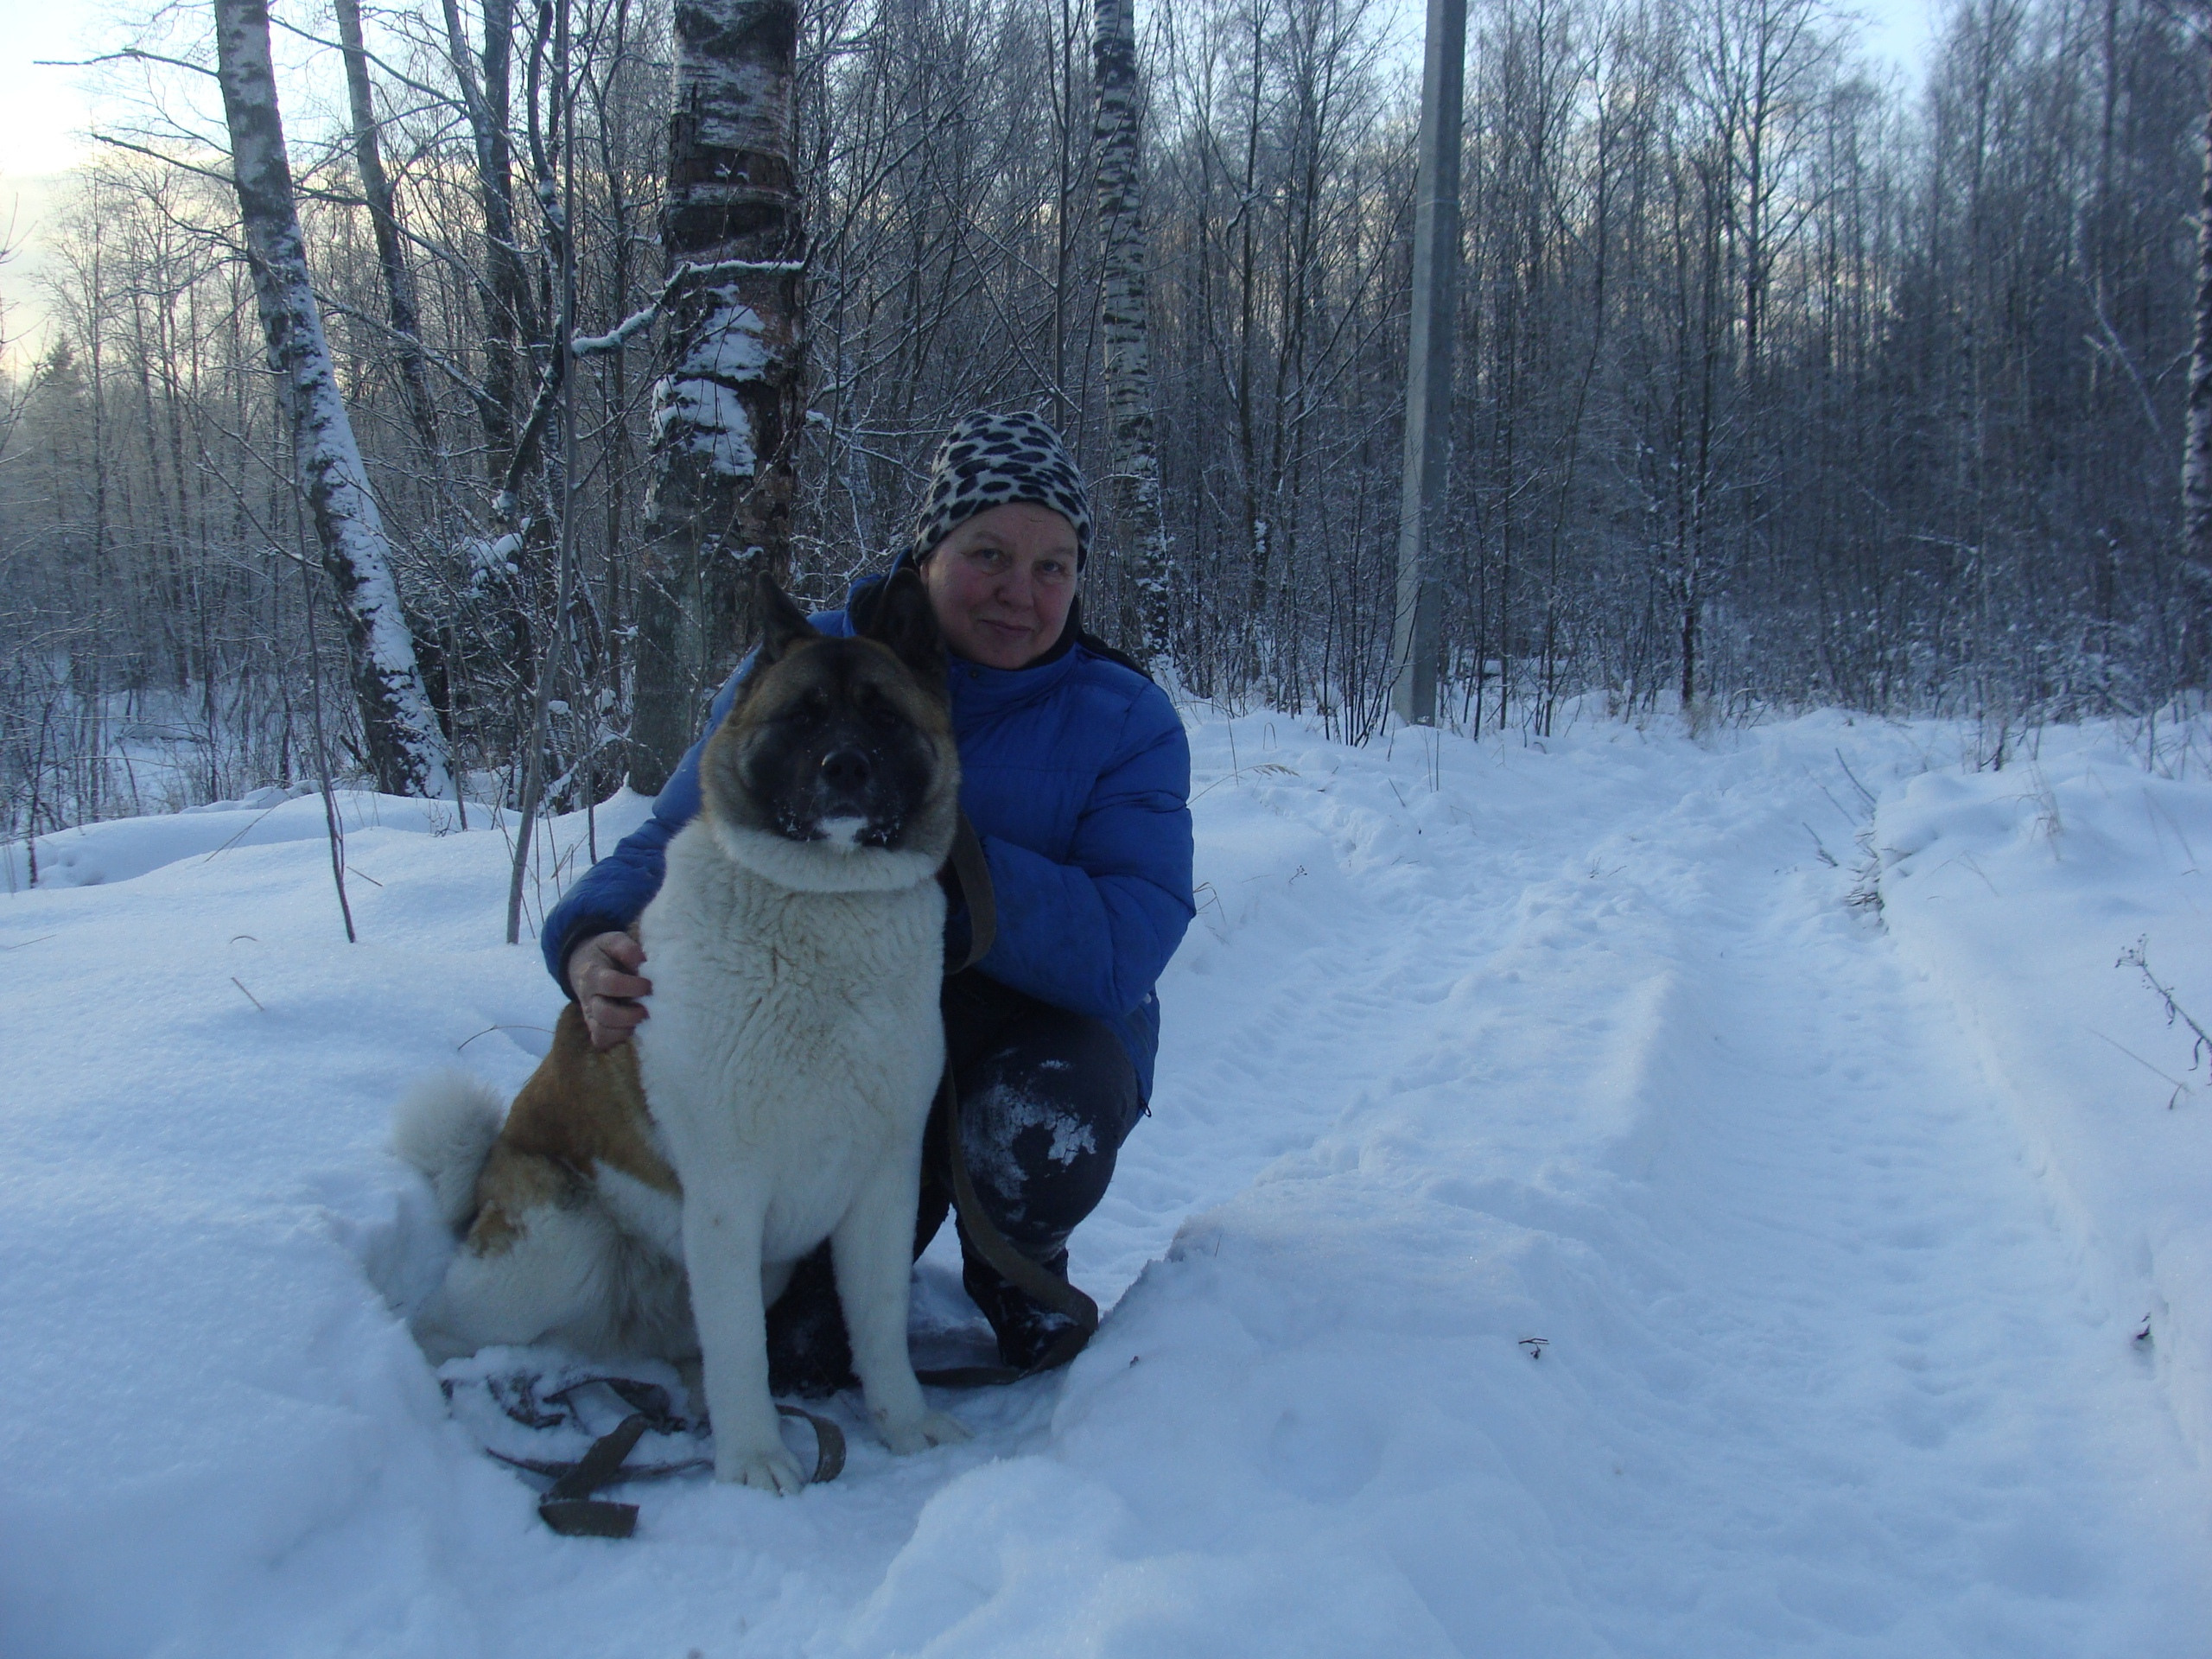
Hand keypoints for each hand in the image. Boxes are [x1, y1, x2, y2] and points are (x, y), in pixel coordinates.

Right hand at [569, 930, 650, 1049]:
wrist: (582, 964)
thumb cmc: (604, 953)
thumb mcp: (612, 941)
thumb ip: (626, 948)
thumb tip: (642, 961)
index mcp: (592, 974)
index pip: (610, 983)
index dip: (632, 986)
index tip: (649, 985)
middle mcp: (589, 998)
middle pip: (604, 1014)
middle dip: (630, 1015)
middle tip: (648, 1009)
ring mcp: (590, 1015)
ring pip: (602, 1032)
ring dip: (625, 1029)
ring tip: (641, 1020)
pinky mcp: (594, 1026)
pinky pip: (602, 1040)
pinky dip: (618, 1038)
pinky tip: (633, 1027)